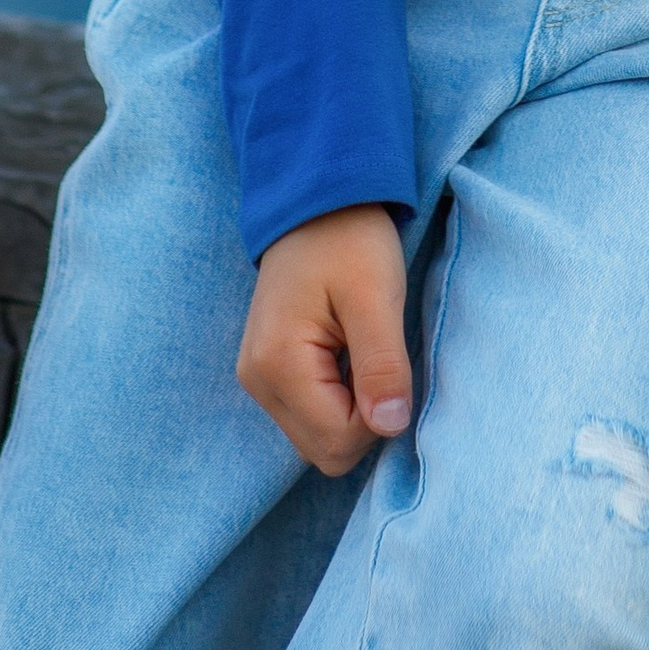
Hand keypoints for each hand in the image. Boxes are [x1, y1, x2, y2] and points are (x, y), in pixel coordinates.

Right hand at [238, 204, 412, 474]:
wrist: (316, 199)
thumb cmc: (350, 240)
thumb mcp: (375, 297)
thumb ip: (382, 366)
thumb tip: (391, 428)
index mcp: (278, 366)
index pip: (337, 441)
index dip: (378, 417)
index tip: (391, 366)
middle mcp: (257, 381)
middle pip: (323, 450)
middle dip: (363, 420)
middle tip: (380, 359)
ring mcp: (258, 377)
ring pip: (316, 437)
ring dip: (351, 410)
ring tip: (363, 351)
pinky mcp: (267, 371)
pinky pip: (309, 414)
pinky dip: (337, 398)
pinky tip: (348, 355)